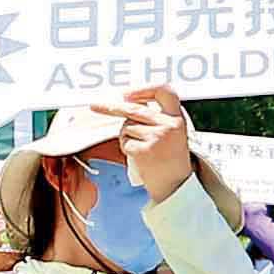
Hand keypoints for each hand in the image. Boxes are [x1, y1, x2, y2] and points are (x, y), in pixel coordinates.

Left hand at [111, 84, 195, 199]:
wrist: (177, 186)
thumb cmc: (172, 159)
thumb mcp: (174, 133)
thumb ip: (157, 117)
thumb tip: (127, 104)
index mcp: (177, 117)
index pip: (164, 90)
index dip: (144, 88)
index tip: (128, 93)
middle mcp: (168, 125)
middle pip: (134, 108)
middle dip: (111, 107)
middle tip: (95, 106)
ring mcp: (156, 137)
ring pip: (126, 127)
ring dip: (127, 137)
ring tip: (142, 149)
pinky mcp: (145, 150)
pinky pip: (125, 142)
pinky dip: (127, 149)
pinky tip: (140, 157)